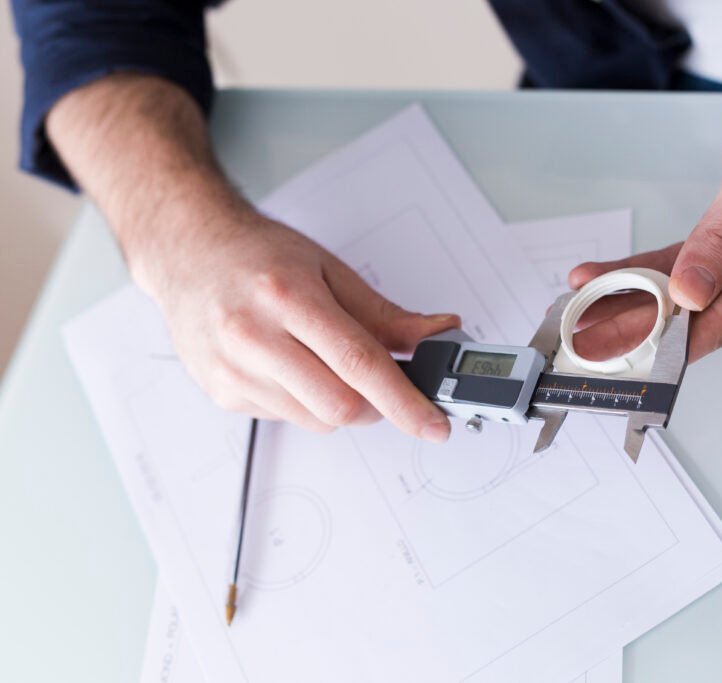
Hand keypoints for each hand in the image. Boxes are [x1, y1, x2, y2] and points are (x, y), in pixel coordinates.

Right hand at [139, 207, 459, 439]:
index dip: (404, 401)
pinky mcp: (222, 393)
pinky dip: (304, 402)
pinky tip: (289, 366)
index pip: (360, 363)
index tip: (433, 424)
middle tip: (378, 382)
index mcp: (289, 297)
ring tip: (321, 361)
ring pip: (317, 420)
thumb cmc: (256, 256)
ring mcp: (233, 370)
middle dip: (374, 405)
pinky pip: (287, 418)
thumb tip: (437, 334)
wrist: (188, 252)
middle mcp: (255, 335)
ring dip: (339, 404)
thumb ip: (386, 314)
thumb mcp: (329, 270)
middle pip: (340, 405)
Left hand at [569, 69, 721, 361]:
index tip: (619, 351)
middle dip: (636, 325)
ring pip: (685, 293)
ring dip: (633, 301)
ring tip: (582, 311)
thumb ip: (721, 239)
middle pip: (697, 314)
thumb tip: (690, 293)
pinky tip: (607, 279)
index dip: (663, 341)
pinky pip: (687, 268)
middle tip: (584, 338)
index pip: (720, 321)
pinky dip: (648, 272)